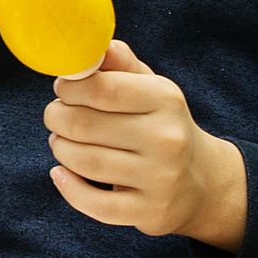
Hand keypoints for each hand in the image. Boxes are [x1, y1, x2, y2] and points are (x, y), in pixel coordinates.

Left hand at [43, 40, 247, 248]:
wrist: (203, 182)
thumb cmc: (161, 125)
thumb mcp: (150, 88)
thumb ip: (120, 64)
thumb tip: (94, 45)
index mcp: (166, 99)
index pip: (102, 88)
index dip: (70, 88)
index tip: (63, 90)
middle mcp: (167, 139)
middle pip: (84, 125)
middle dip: (57, 118)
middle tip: (55, 116)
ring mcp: (161, 179)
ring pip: (85, 162)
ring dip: (60, 149)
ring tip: (60, 142)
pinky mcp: (150, 212)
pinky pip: (94, 204)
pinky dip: (68, 187)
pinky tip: (60, 174)